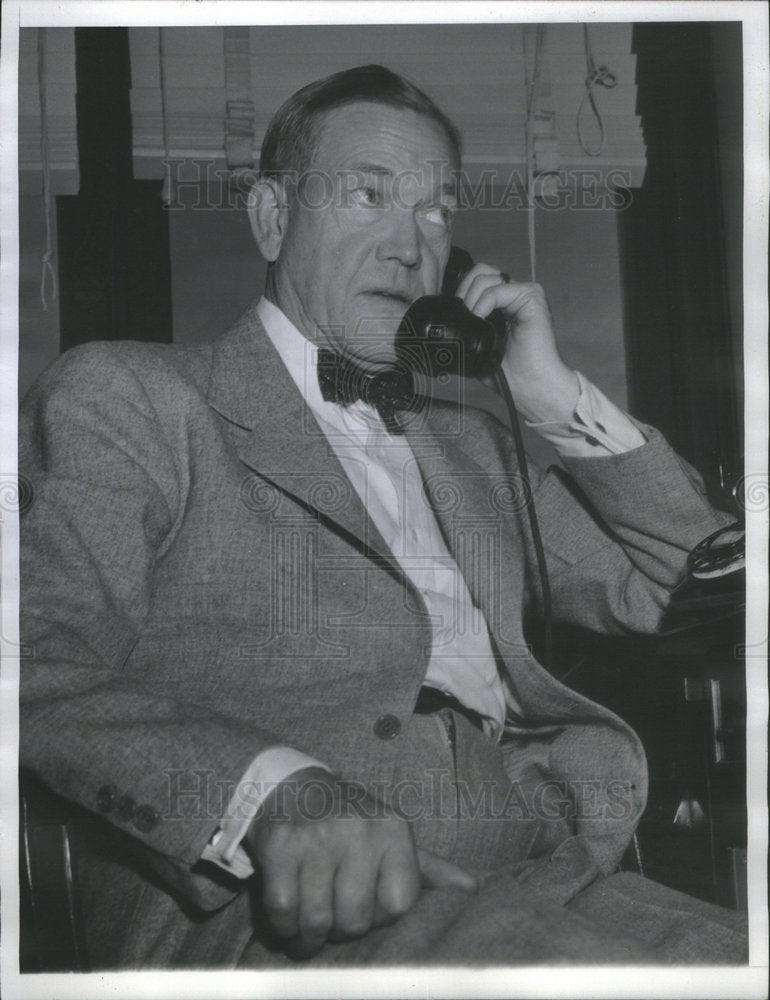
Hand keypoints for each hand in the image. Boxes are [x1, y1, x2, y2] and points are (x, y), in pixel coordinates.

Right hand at [244, 766, 476, 957]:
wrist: (291, 787)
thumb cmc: (349, 825)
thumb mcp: (389, 837)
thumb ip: (427, 868)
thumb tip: (472, 889)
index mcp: (393, 828)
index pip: (399, 905)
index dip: (380, 916)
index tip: (366, 904)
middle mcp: (358, 828)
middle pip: (355, 919)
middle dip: (341, 930)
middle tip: (332, 917)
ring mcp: (317, 835)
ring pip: (317, 920)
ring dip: (308, 936)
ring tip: (308, 927)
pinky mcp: (280, 844)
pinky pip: (283, 910)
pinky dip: (282, 926)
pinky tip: (287, 917)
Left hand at [455, 263, 578, 421]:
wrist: (531, 387)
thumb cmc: (510, 375)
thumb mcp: (477, 348)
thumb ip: (466, 330)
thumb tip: (445, 324)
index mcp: (502, 305)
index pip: (476, 279)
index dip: (462, 292)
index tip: (458, 316)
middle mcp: (514, 295)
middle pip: (480, 272)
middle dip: (464, 291)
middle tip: (464, 317)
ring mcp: (524, 294)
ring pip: (486, 278)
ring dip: (472, 299)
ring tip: (473, 320)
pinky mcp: (532, 298)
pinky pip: (498, 289)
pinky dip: (483, 303)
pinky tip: (480, 319)